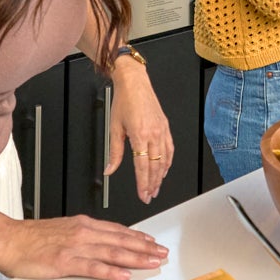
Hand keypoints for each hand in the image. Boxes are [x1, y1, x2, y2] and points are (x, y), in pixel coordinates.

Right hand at [0, 213, 169, 279]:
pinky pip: (92, 267)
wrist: (7, 240)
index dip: (138, 238)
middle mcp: (83, 233)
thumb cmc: (30, 239)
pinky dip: (110, 271)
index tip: (153, 243)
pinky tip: (124, 275)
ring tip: (153, 263)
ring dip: (136, 258)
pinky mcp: (64, 262)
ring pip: (113, 253)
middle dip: (145, 248)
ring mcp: (75, 247)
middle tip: (163, 254)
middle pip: (121, 241)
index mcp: (83, 225)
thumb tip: (99, 242)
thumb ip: (82, 236)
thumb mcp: (62, 231)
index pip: (118, 231)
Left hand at [104, 60, 174, 204]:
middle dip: (152, 184)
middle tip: (148, 196)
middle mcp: (154, 133)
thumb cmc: (124, 101)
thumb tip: (109, 169)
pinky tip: (164, 170)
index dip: (142, 183)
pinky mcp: (165, 127)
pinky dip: (168, 162)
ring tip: (156, 188)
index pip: (142, 166)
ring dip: (161, 177)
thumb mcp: (114, 128)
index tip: (142, 194)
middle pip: (155, 166)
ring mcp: (162, 130)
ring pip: (164, 160)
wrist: (134, 83)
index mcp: (140, 134)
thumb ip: (113, 152)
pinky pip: (170, 149)